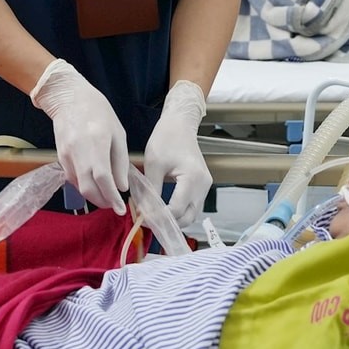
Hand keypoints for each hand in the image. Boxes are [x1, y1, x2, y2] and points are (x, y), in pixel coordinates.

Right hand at [31, 59, 128, 213]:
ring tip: (106, 196)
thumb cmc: (98, 112)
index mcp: (97, 143)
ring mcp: (66, 155)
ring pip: (79, 186)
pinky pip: (72, 178)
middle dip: (102, 201)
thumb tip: (122, 187)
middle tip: (114, 205)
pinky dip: (84, 186)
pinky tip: (93, 184)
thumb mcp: (118, 133)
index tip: (121, 209)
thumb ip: (120, 161)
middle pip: (88, 188)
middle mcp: (79, 152)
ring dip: (93, 196)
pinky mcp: (60, 157)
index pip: (104, 178)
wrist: (69, 98)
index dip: (112, 197)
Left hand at [144, 81, 212, 228]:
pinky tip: (164, 210)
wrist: (180, 125)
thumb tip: (144, 212)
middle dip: (168, 224)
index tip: (142, 218)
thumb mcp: (153, 164)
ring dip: (174, 220)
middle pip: (187, 218)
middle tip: (148, 223)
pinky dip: (179, 211)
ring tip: (154, 218)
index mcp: (192, 179)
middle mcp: (203, 186)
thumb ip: (150, 191)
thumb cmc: (166, 139)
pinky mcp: (202, 186)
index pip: (176, 210)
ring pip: (191, 214)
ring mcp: (205, 186)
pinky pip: (192, 206)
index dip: (158, 218)